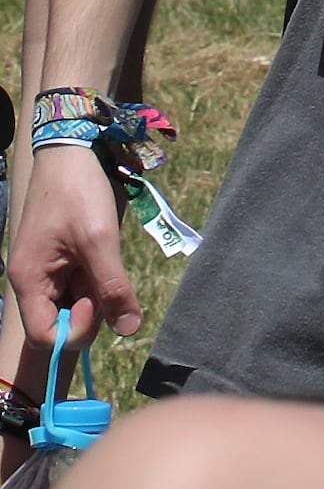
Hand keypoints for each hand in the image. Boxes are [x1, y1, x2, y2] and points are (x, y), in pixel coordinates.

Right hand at [7, 152, 135, 366]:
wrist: (70, 152)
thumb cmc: (78, 192)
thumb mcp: (101, 240)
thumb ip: (113, 286)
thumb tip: (129, 329)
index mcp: (29, 280)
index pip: (44, 336)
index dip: (76, 331)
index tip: (100, 302)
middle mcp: (32, 281)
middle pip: (61, 321)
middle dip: (91, 309)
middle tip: (107, 275)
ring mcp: (46, 270)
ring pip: (73, 303)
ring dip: (96, 291)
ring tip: (105, 257)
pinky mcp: (59, 260)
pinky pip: (78, 284)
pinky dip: (95, 277)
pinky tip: (103, 253)